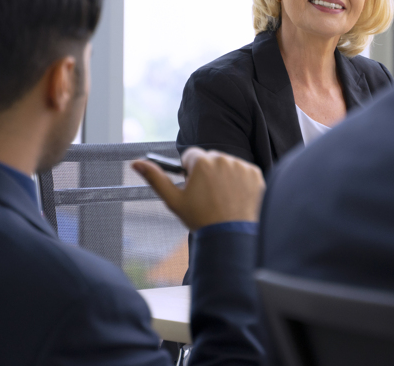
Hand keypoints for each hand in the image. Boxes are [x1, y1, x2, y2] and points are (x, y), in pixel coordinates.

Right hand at [132, 147, 264, 230]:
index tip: (193, 187)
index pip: (191, 155)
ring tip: (223, 199)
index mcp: (202, 161)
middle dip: (207, 173)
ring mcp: (241, 166)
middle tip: (208, 196)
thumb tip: (136, 163)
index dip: (189, 171)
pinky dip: (240, 182)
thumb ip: (155, 178)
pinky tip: (236, 198)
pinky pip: (244, 172)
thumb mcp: (173, 200)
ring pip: (227, 165)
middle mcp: (223, 158)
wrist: (231, 237)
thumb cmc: (201, 219)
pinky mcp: (256, 174)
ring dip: (224, 177)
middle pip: (210, 159)